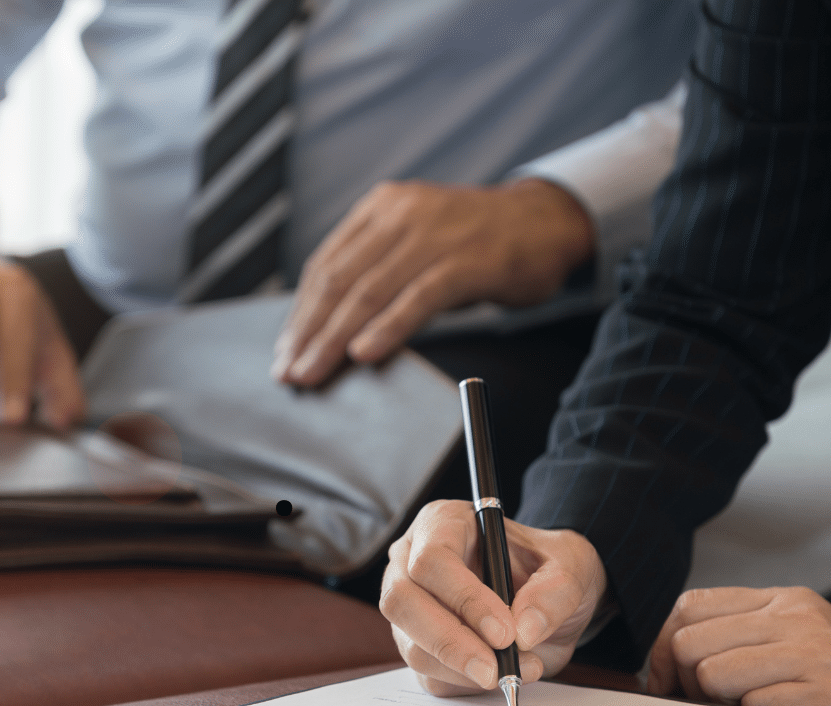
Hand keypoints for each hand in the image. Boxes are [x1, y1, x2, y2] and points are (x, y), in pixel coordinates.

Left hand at [272, 178, 593, 385]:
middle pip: (340, 280)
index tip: (285, 351)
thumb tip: (328, 327)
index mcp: (381, 208)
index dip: (301, 312)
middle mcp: (402, 214)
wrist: (545, 221)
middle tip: (289, 372)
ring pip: (371, 291)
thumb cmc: (474, 244)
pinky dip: (388, 328)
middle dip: (309, 331)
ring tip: (314, 372)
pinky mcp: (469, 260)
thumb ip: (376, 271)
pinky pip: (419, 298)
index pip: (326, 265)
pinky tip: (366, 352)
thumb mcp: (416, 244)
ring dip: (336, 339)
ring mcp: (436, 234)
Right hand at [380, 500, 607, 696]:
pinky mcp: (418, 646)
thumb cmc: (549, 567)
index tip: (505, 632)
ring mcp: (410, 608)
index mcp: (444, 524)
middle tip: (495, 670)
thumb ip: (554, 592)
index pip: (432, 560)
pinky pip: (428, 675)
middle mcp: (412, 562)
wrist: (549, 598)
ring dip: (463, 669)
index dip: (464, 599)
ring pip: (412, 646)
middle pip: (402, 602)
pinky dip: (466, 684)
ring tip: (517, 668)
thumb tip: (524, 630)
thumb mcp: (572, 565)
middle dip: (450, 642)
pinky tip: (503, 672)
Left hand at [648, 586, 830, 705]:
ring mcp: (817, 653)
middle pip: (691, 643)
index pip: (690, 607)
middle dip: (682, 681)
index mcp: (782, 599)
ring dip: (718, 703)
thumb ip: (743, 631)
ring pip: (715, 674)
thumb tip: (667, 656)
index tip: (663, 679)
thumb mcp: (798, 632)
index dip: (661, 647)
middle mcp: (797, 617)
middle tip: (702, 703)